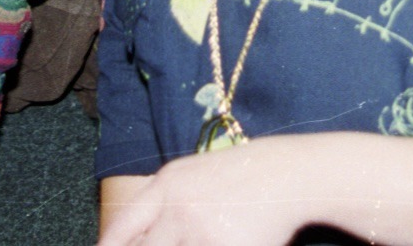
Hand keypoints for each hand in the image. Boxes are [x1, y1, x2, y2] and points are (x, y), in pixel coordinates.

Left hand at [98, 140, 307, 245]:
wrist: (289, 173)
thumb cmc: (239, 177)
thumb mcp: (192, 177)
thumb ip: (162, 204)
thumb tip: (132, 239)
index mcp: (166, 184)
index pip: (123, 228)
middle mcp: (178, 207)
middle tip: (170, 242)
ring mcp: (201, 231)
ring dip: (187, 245)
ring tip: (207, 235)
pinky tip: (226, 239)